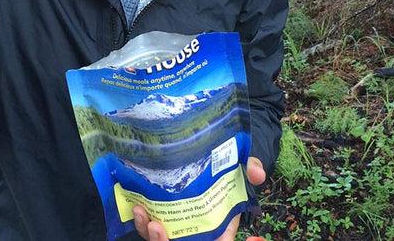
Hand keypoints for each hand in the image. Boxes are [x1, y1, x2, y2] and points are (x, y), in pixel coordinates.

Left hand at [133, 157, 266, 240]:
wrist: (212, 161)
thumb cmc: (228, 171)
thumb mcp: (242, 169)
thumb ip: (252, 170)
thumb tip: (258, 173)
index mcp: (220, 230)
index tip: (195, 240)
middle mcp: (196, 231)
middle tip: (156, 226)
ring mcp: (178, 225)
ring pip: (160, 239)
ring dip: (147, 232)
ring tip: (140, 212)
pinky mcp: (162, 213)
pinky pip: (149, 225)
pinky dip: (141, 220)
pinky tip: (135, 205)